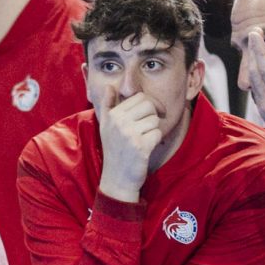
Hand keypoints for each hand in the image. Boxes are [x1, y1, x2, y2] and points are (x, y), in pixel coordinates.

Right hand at [94, 81, 164, 201]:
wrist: (117, 178)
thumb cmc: (114, 151)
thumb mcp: (106, 126)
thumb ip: (107, 105)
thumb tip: (109, 86)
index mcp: (112, 115)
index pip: (139, 97)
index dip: (149, 104)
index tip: (151, 114)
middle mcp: (118, 122)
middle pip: (149, 104)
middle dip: (153, 115)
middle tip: (149, 127)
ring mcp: (129, 134)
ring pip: (154, 119)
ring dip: (153, 130)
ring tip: (144, 139)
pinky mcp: (140, 146)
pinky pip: (157, 133)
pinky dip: (156, 141)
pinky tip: (146, 148)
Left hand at [237, 28, 264, 161]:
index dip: (259, 49)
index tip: (254, 33)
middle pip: (255, 71)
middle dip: (253, 50)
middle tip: (253, 32)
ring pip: (253, 80)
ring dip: (252, 62)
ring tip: (254, 46)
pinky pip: (256, 89)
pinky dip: (255, 74)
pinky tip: (258, 69)